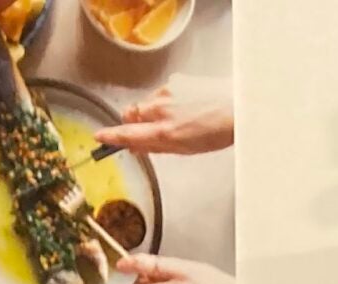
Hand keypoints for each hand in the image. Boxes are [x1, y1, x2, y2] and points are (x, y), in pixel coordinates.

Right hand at [94, 89, 235, 154]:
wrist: (237, 107)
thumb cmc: (217, 131)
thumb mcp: (186, 149)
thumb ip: (158, 147)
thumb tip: (135, 147)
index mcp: (165, 131)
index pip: (129, 134)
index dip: (112, 136)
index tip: (100, 137)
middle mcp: (162, 109)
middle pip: (133, 114)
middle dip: (136, 123)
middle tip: (150, 131)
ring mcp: (167, 92)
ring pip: (148, 103)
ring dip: (156, 112)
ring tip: (180, 119)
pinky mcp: (175, 80)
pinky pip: (164, 92)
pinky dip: (170, 100)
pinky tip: (187, 106)